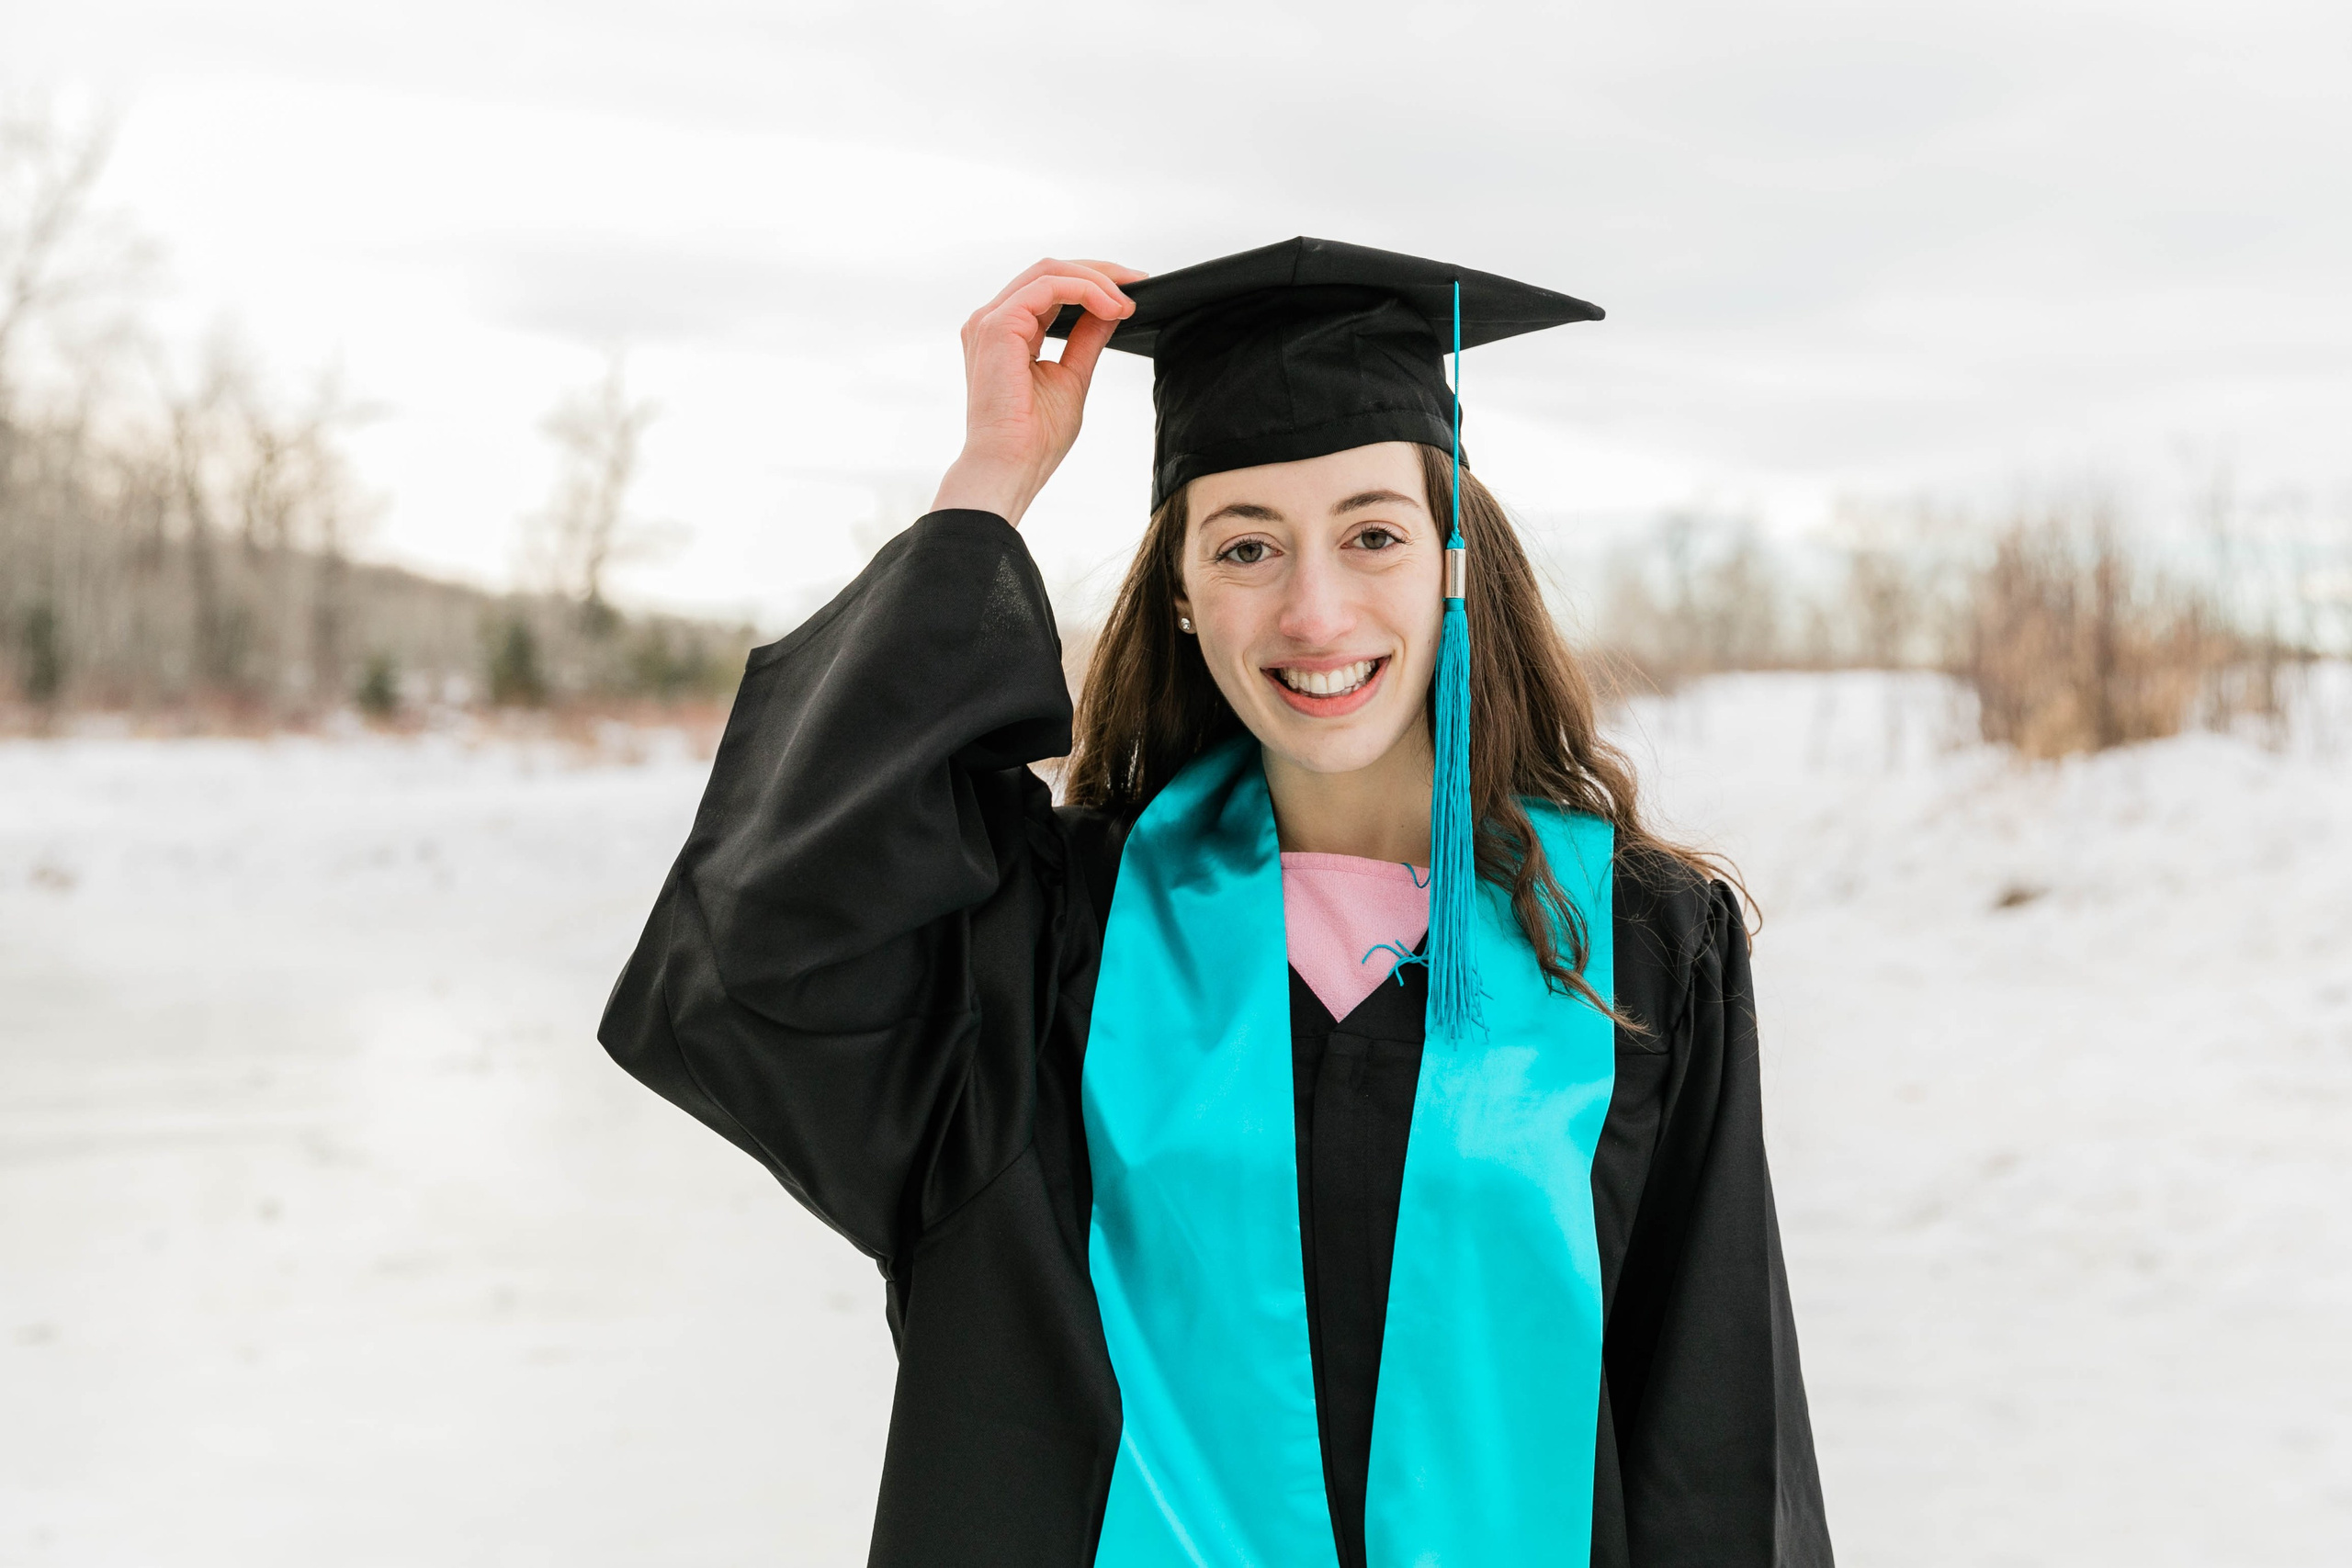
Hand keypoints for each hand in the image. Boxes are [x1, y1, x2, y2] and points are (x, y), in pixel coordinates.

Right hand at [932, 257, 1143, 525]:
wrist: (1011, 467)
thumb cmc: (1033, 439)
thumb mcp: (1072, 377)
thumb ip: (1087, 339)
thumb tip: (1111, 311)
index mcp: (1007, 333)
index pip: (1050, 288)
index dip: (1093, 283)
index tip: (1131, 294)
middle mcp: (993, 321)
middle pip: (1050, 271)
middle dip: (1099, 272)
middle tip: (1137, 284)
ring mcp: (991, 320)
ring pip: (1050, 271)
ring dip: (1096, 280)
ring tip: (1126, 302)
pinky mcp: (998, 324)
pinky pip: (1048, 286)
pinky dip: (1084, 290)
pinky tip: (1110, 307)